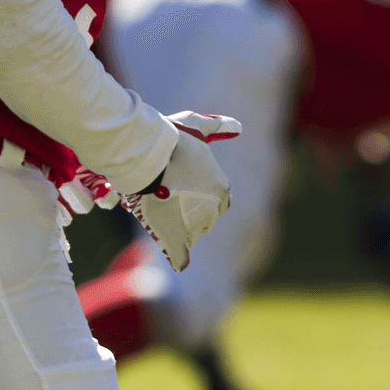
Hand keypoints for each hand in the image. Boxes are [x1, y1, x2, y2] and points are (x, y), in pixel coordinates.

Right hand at [124, 112, 239, 271]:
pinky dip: (179, 259)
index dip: (203, 199)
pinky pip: (180, 256)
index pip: (220, 203)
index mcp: (221, 187)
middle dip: (193, 215)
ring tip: (163, 219)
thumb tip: (240, 127)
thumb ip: (221, 126)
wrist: (149, 153)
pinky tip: (178, 263)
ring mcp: (194, 224)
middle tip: (172, 205)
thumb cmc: (172, 139)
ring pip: (191, 235)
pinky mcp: (175, 236)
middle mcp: (213, 208)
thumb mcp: (199, 126)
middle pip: (206, 220)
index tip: (188, 193)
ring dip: (182, 230)